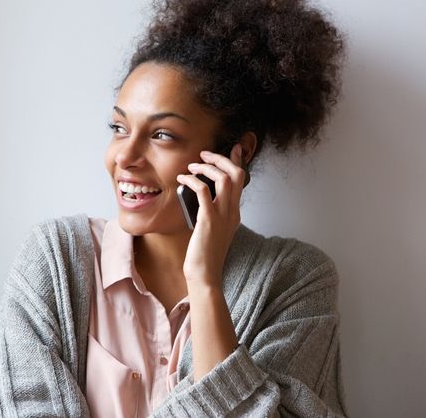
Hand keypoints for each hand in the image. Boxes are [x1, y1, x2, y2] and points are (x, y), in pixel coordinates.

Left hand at [176, 143, 246, 286]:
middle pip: (236, 174)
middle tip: (205, 155)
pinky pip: (204, 192)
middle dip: (221, 159)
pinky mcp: (209, 220)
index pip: (242, 181)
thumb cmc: (204, 254)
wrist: (205, 275)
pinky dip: (193, 181)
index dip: (238, 161)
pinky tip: (183, 180)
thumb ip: (212, 213)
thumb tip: (201, 196)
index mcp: (234, 213)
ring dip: (207, 168)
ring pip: (224, 179)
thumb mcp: (213, 230)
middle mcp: (232, 212)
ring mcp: (223, 216)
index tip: (233, 149)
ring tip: (192, 167)